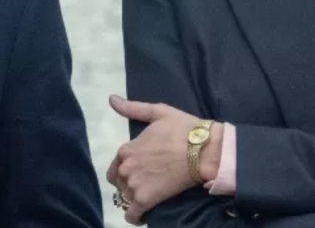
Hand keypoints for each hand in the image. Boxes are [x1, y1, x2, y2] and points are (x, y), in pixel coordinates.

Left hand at [105, 95, 222, 224]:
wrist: (203, 150)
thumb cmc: (182, 129)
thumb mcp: (157, 112)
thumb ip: (132, 109)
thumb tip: (112, 99)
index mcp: (126, 149)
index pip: (115, 166)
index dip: (125, 169)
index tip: (139, 171)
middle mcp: (125, 167)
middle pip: (118, 183)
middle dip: (128, 184)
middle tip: (145, 183)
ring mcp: (134, 184)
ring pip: (124, 198)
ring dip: (133, 199)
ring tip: (148, 197)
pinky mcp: (146, 199)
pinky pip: (132, 214)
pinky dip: (135, 217)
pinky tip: (142, 215)